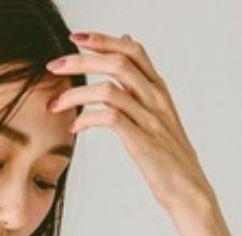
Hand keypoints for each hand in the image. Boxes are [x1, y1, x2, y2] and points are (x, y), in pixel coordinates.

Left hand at [45, 30, 216, 213]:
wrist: (189, 191)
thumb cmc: (170, 156)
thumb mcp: (158, 112)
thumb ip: (141, 80)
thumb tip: (127, 42)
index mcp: (159, 89)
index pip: (131, 50)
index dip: (103, 39)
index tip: (75, 38)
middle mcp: (156, 99)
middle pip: (117, 63)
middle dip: (80, 60)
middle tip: (53, 66)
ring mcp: (150, 120)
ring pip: (108, 90)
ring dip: (75, 93)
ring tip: (55, 104)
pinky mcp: (142, 142)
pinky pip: (109, 118)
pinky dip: (87, 119)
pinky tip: (75, 127)